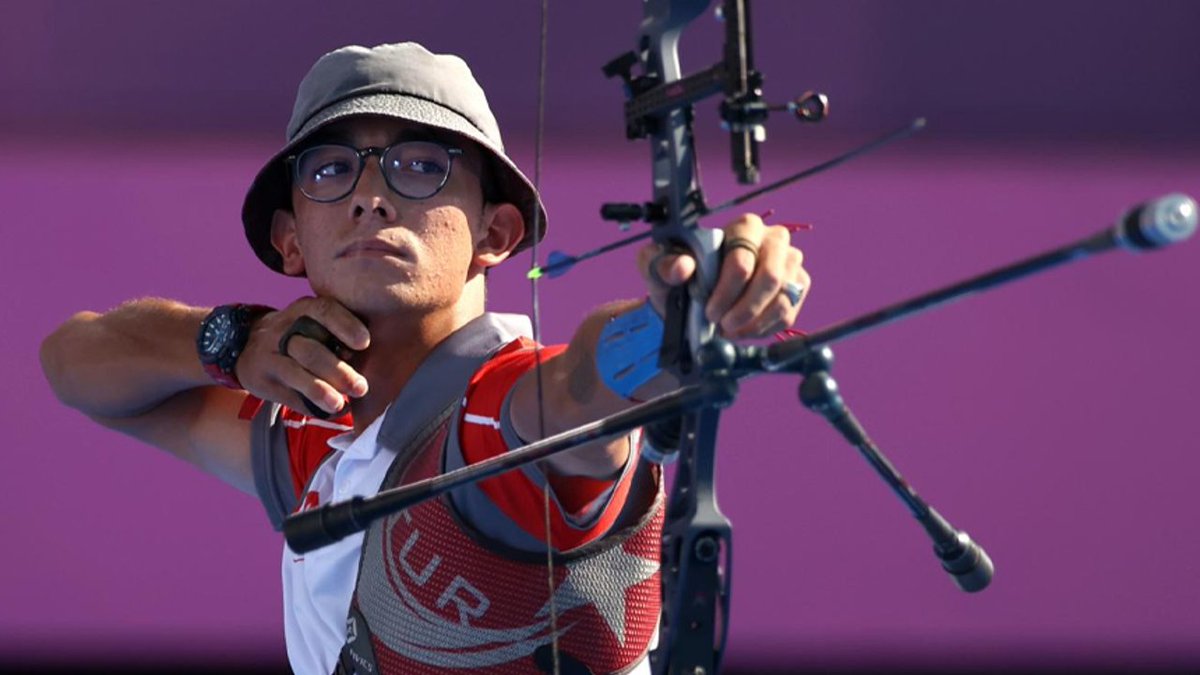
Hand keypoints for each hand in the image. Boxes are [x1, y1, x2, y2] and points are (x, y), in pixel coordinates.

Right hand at [235, 296, 370, 414]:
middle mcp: (283, 329)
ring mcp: (269, 355)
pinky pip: (288, 396)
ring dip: (320, 391)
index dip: (346, 326)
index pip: (325, 312)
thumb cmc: (301, 334)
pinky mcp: (261, 380)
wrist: (249, 345)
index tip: (365, 343)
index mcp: (304, 309)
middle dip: (338, 371)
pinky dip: (311, 406)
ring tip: (340, 404)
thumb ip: (340, 330)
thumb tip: (385, 352)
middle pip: (311, 351)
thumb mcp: (315, 320)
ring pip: (296, 374)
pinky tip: (330, 411)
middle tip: (361, 388)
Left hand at [637, 213, 809, 338]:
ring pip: (782, 299)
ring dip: (753, 323)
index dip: (726, 291)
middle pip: (771, 278)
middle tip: (723, 325)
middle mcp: (775, 239)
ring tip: (730, 330)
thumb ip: (663, 263)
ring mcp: (790, 264)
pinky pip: (788, 314)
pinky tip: (743, 331)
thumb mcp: (660, 267)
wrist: (693, 301)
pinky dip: (763, 329)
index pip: (743, 258)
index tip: (710, 311)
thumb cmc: (679, 278)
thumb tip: (682, 267)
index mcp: (745, 226)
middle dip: (745, 308)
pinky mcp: (798, 288)